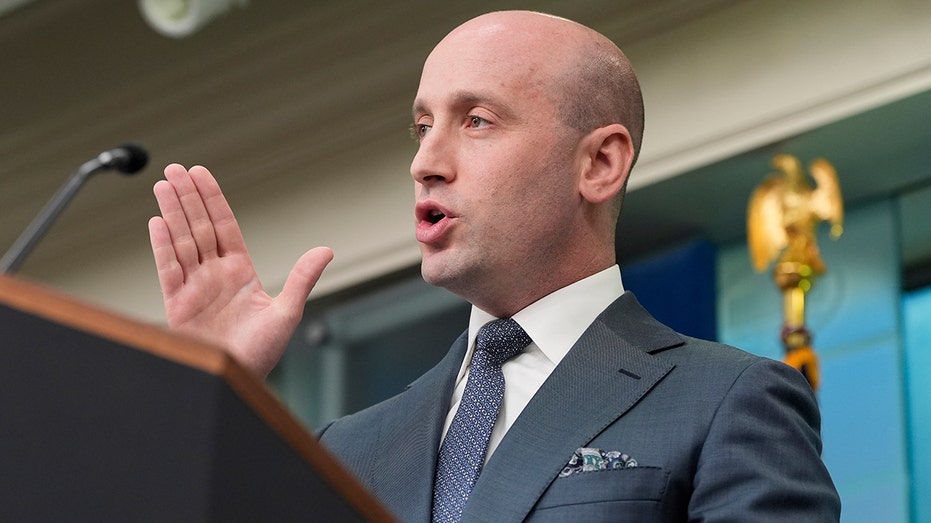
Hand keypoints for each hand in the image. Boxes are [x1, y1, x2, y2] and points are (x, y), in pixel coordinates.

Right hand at [148, 164, 332, 376]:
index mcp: (240, 272)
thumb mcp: (287, 312)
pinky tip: (157, 221)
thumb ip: (301, 278)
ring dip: (172, 213)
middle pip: (199, 227)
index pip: (224, 226)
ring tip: (162, 184)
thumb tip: (326, 250)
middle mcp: (214, 275)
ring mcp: (194, 288)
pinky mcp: (178, 305)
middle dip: (187, 197)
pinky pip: (168, 270)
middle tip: (175, 167)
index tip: (201, 173)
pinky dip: (162, 246)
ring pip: (181, 242)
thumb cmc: (262, 353)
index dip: (212, 199)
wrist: (238, 382)